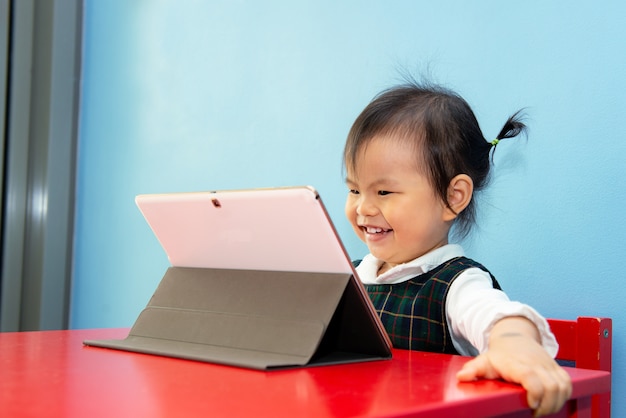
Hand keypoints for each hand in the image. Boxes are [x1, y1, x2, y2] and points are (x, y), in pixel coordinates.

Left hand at [456, 317, 571, 416]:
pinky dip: (565, 395)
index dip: (535, 392)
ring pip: (563, 386)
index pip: (531, 377)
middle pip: (552, 386)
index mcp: (517, 364)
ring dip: (557, 402)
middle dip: (548, 405)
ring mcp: (548, 366)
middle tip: (536, 414)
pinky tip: (554, 403)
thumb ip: (473, 369)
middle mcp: (536, 364)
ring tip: (543, 410)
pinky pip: (568, 383)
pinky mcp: (557, 368)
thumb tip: (462, 377)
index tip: (531, 405)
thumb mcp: (484, 360)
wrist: (515, 338)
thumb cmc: (500, 355)